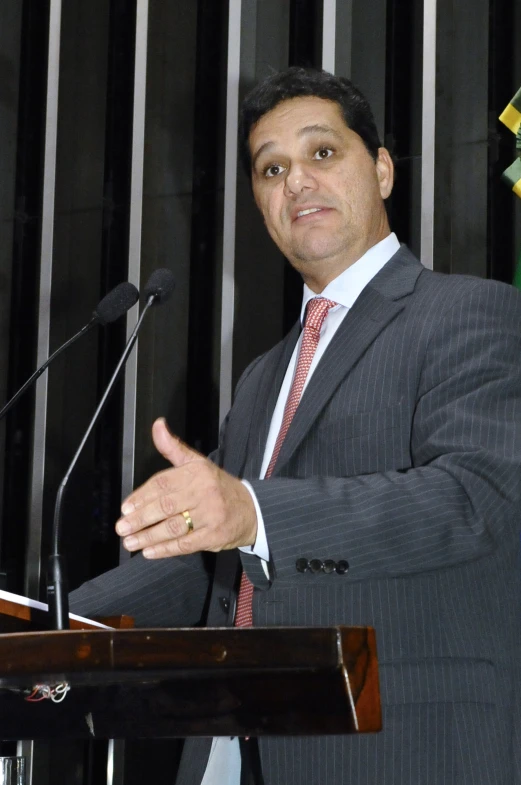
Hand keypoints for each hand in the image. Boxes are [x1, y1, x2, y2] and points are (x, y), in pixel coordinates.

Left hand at [115, 417, 256, 557]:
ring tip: (130, 541)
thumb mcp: (197, 463)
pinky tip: (149, 552)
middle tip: (122, 527)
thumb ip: (173, 447)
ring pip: (173, 527)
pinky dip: (165, 549)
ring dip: (148, 536)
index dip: (141, 496)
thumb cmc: (218, 487)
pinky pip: (185, 544)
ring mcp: (211, 515)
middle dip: (140, 518)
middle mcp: (205, 491)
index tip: (125, 508)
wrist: (251, 509)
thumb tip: (157, 425)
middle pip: (165, 506)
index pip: (163, 483)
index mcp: (197, 472)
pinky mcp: (215, 535)